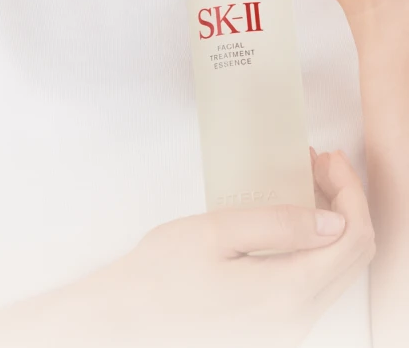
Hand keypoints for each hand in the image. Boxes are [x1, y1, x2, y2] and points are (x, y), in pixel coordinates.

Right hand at [90, 147, 374, 347]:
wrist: (131, 316)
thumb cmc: (162, 272)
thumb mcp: (217, 232)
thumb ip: (280, 224)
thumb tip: (334, 219)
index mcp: (287, 293)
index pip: (352, 238)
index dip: (350, 191)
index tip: (328, 159)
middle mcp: (298, 318)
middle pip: (354, 255)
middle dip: (346, 200)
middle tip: (318, 163)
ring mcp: (290, 327)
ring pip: (339, 269)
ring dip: (332, 221)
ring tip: (304, 182)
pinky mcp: (277, 325)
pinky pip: (318, 282)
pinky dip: (316, 244)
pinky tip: (292, 217)